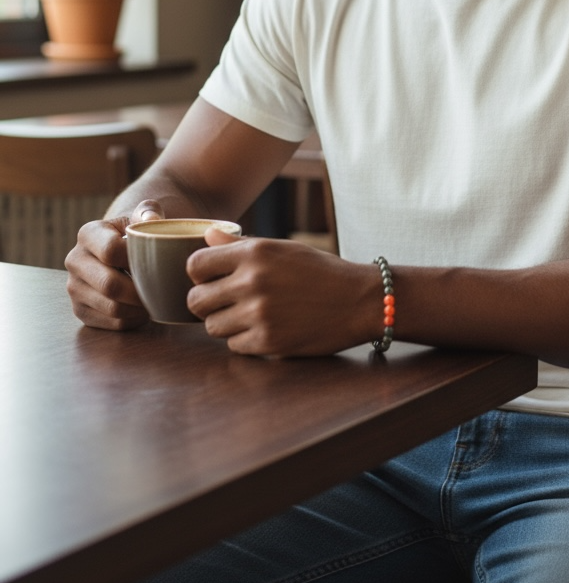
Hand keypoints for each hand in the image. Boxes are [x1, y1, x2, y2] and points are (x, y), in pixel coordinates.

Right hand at [65, 200, 157, 330]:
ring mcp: (74, 288)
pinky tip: (144, 308)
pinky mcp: (80, 310)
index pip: (111, 251)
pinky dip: (133, 320)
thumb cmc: (135, 232)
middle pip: (110, 285)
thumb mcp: (142, 215)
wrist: (120, 250)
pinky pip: (111, 323)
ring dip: (139, 308)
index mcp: (88, 234)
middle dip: (141, 291)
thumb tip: (153, 219)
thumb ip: (149, 211)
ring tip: (155, 298)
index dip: (138, 259)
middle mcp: (74, 260)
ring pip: (112, 308)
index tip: (157, 261)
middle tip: (162, 289)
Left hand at [186, 233, 377, 356]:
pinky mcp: (269, 342)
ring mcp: (259, 314)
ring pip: (213, 327)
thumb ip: (240, 245)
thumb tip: (206, 237)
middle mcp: (252, 281)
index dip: (199, 274)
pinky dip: (245, 340)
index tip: (211, 279)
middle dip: (206, 303)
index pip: (195, 265)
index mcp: (254, 253)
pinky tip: (265, 329)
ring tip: (248, 316)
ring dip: (226, 323)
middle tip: (225, 302)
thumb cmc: (321, 271)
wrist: (360, 300)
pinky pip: (234, 346)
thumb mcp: (283, 249)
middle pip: (196, 300)